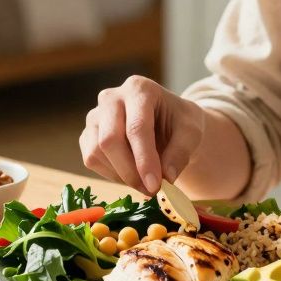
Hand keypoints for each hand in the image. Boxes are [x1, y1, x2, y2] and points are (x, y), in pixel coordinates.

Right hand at [80, 75, 206, 194]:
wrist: (167, 120)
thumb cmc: (179, 122)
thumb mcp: (192, 132)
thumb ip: (180, 152)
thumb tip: (166, 177)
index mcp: (139, 89)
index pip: (136, 127)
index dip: (144, 159)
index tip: (155, 185)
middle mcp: (111, 98)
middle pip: (110, 139)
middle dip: (130, 171)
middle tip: (150, 190)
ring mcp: (95, 115)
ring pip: (96, 152)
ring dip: (121, 176)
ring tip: (145, 182)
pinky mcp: (88, 134)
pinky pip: (91, 159)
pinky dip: (111, 174)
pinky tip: (131, 174)